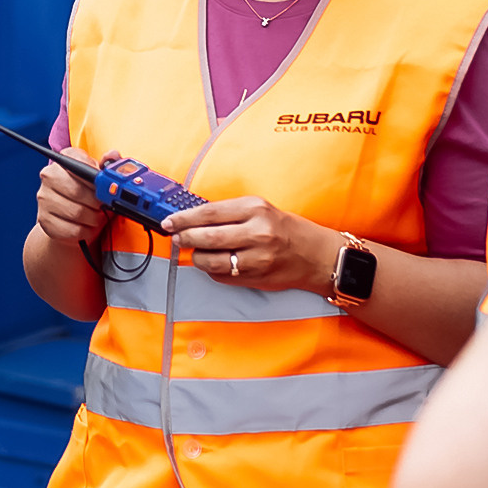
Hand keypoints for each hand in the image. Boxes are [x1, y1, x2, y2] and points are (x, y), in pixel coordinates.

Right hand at [36, 149, 107, 244]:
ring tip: (97, 216)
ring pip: (76, 212)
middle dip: (96, 201)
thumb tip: (113, 155)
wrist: (67, 218)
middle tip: (104, 205)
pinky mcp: (45, 220)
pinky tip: (88, 226)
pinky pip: (72, 229)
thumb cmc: (85, 195)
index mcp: (63, 160)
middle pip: (77, 191)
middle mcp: (49, 176)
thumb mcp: (96, 178)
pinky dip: (86, 231)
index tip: (104, 185)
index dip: (96, 177)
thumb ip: (107, 165)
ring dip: (93, 218)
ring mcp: (44, 199)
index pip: (79, 164)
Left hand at [162, 195, 331, 292]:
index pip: (209, 213)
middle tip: (178, 238)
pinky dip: (213, 271)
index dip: (184, 218)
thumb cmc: (286, 229)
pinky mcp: (257, 278)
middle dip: (186, 238)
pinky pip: (223, 276)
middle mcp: (258, 233)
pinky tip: (217, 264)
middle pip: (207, 237)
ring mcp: (258, 258)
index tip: (170, 222)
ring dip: (198, 258)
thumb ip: (229, 214)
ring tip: (198, 253)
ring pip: (212, 261)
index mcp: (256, 209)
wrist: (317, 255)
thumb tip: (193, 219)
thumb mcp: (261, 210)